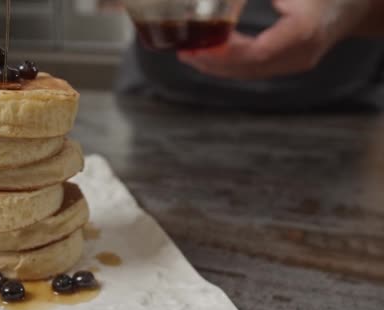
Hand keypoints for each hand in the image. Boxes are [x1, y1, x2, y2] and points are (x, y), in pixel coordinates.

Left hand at [177, 0, 370, 79]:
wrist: (354, 2)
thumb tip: (223, 0)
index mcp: (303, 31)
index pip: (258, 52)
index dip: (226, 53)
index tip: (201, 45)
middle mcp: (300, 54)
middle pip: (248, 67)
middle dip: (213, 62)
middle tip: (184, 51)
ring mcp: (296, 63)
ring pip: (250, 72)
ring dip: (217, 66)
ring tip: (189, 55)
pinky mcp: (291, 64)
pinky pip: (255, 70)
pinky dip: (230, 65)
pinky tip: (210, 57)